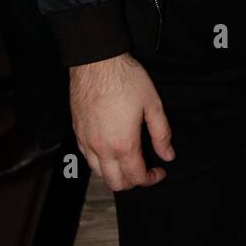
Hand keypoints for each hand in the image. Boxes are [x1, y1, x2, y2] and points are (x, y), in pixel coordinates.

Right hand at [69, 52, 174, 191]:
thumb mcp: (152, 104)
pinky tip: (109, 151)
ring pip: (99, 174)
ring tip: (127, 161)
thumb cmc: (125, 79)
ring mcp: (86, 142)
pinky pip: (87, 159)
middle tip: (145, 169)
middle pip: (116, 183)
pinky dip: (99, 163)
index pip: (137, 177)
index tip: (160, 171)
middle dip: (133, 182)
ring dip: (114, 174)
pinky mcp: (77, 133)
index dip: (152, 179)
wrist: (96, 62)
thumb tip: (168, 155)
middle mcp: (102, 149)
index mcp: (123, 144)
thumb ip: (161, 134)